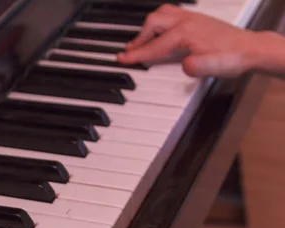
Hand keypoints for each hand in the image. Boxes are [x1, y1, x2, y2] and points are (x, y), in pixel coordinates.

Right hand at [117, 4, 262, 76]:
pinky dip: (158, 24)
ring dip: (147, 28)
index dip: (137, 54)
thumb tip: (185, 66)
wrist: (250, 49)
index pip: (155, 45)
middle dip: (138, 38)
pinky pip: (170, 16)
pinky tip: (159, 34)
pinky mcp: (196, 20)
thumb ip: (198, 67)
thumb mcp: (215, 67)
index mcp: (186, 32)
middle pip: (153, 23)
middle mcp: (186, 21)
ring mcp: (191, 18)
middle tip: (128, 51)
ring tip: (140, 41)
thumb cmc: (232, 58)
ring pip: (161, 15)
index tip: (121, 59)